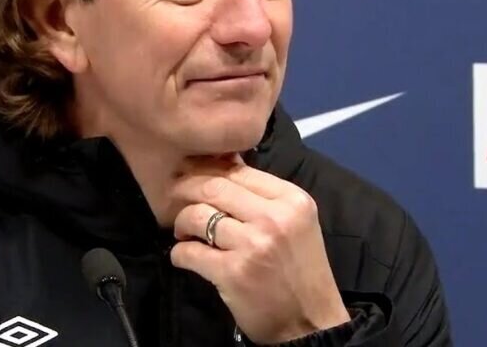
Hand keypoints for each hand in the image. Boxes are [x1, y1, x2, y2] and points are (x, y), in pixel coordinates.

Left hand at [169, 159, 350, 343]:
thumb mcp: (294, 223)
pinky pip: (190, 251)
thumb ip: (264, 196)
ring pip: (198, 215)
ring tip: (183, 231)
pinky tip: (183, 255)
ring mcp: (253, 244)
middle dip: (187, 188)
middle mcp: (274, 217)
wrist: (311, 322)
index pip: (239, 171)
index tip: (191, 173)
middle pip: (214, 186)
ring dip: (182, 222)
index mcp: (292, 200)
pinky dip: (179, 252)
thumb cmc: (301, 270)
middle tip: (175, 196)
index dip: (208, 168)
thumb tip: (224, 164)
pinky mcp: (233, 272)